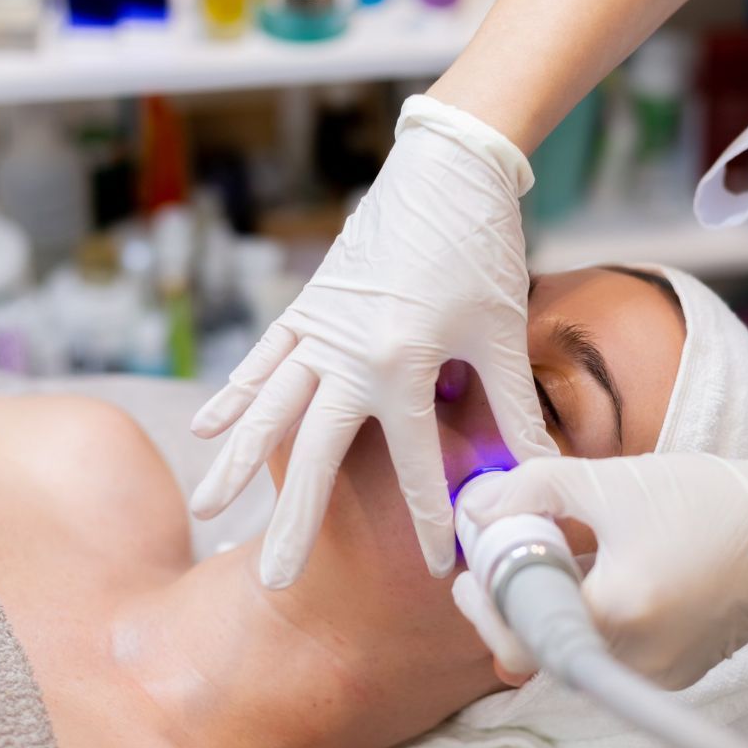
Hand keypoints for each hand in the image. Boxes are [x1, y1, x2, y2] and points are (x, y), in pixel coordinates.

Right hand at [190, 96, 556, 588]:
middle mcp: (347, 352)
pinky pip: (263, 359)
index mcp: (403, 361)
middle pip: (313, 454)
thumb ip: (514, 407)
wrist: (447, 166)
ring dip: (238, 463)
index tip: (436, 569)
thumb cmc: (481, 246)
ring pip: (269, 408)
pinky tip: (208, 429)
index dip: (430, 519)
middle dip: (296, 521)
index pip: (414, 463)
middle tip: (277, 581)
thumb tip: (539, 471)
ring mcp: (319, 328)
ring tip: (210, 511)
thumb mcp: (502, 330)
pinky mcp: (308, 305)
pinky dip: (235, 394)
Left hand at [457, 442, 747, 688]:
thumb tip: (475, 510)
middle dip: (515, 600)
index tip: (475, 567)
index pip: (516, 636)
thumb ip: (530, 491)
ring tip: (561, 553)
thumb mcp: (606, 481)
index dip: (484, 601)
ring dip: (553, 605)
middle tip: (508, 556)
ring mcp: (657, 674)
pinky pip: (608, 652)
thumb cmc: (703, 500)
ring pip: (573, 650)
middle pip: (540, 647)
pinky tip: (602, 573)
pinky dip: (591, 617)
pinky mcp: (674, 674)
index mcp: (615, 613)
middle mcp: (635, 659)